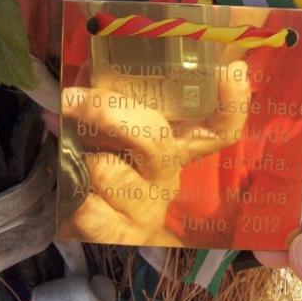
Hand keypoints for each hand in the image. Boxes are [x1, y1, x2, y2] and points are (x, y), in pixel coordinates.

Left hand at [59, 61, 249, 244]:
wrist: (99, 230)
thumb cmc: (111, 166)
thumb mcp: (117, 132)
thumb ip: (114, 98)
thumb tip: (92, 64)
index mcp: (177, 147)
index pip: (220, 129)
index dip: (232, 103)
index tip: (232, 72)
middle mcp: (169, 176)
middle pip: (154, 137)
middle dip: (106, 111)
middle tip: (73, 99)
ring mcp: (148, 210)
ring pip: (105, 170)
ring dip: (77, 160)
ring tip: (74, 161)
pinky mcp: (121, 235)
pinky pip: (87, 207)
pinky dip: (68, 195)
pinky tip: (73, 195)